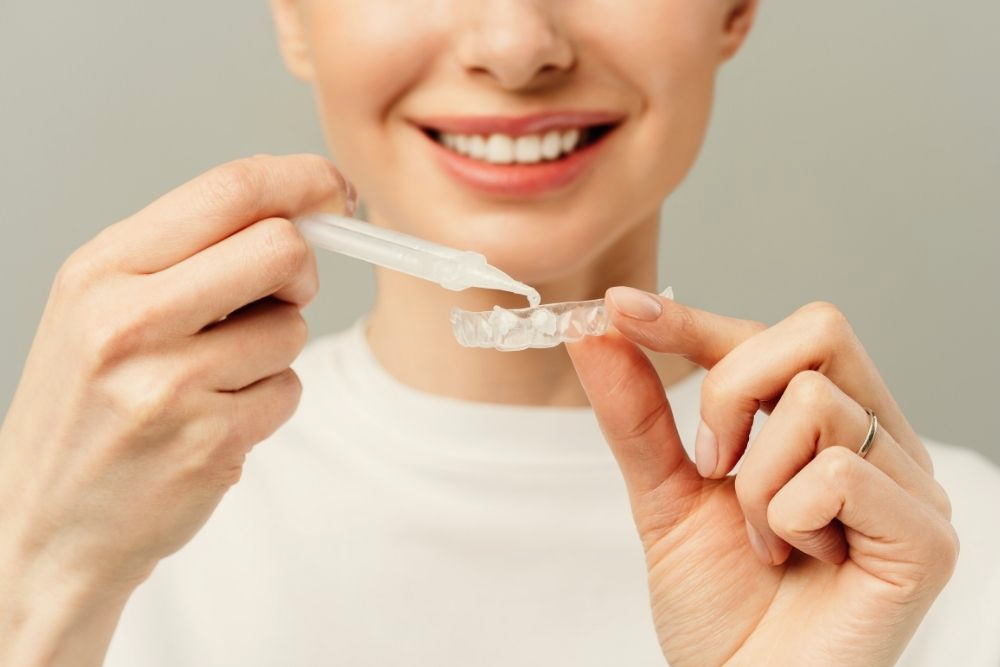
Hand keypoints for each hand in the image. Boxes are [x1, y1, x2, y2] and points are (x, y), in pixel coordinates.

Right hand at [0, 154, 352, 665]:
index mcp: (102, 270)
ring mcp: (170, 386)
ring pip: (293, 328)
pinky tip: (214, 422)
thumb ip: (191, 253)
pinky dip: (268, 402)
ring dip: (273, 351)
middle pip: (281, 249)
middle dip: (300, 272)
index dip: (303, 180)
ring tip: (211, 381)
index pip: (229, 190)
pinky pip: (289, 391)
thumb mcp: (103, 308)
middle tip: (280, 296)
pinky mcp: (210, 442)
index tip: (336, 190)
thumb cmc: (85, 409)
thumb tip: (299, 208)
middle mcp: (129, 321)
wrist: (44, 527)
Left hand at [566, 288, 957, 666]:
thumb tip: (594, 327)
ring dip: (753, 482)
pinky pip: (842, 472)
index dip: (695, 320)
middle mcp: (879, 443)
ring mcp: (910, 487)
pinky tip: (797, 562)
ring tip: (761, 540)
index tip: (623, 309)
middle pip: (818, 330)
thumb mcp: (664, 494)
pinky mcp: (926, 539)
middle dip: (731, 389)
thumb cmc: (718, 608)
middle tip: (710, 465)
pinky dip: (787, 519)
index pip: (772, 337)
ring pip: (816, 403)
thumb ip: (636, 412)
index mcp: (825, 427)